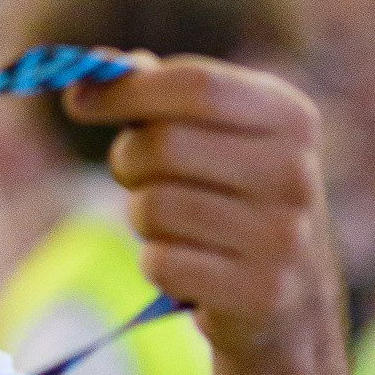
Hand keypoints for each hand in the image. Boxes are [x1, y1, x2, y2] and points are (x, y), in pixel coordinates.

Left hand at [64, 55, 341, 367]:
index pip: (196, 86)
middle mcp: (295, 173)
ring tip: (173, 225)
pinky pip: (160, 262)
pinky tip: (188, 265)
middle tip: (134, 174)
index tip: (78, 100)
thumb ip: (157, 95)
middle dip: (128, 160)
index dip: (127, 91)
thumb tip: (89, 74)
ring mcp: (284, 236)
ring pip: (153, 207)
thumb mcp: (216, 136)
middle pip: (164, 145)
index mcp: (290, 117)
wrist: (291, 300)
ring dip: (141, 216)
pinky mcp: (260, 293)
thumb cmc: (233, 199)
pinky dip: (156, 262)